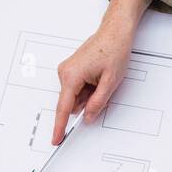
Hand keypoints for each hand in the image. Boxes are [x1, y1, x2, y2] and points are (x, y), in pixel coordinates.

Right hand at [53, 0, 150, 141]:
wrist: (115, 32)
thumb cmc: (114, 50)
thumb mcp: (110, 82)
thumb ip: (98, 103)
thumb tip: (88, 117)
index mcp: (72, 75)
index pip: (64, 108)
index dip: (60, 126)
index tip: (56, 139)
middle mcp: (65, 72)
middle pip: (72, 102)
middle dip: (87, 103)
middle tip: (104, 89)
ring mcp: (66, 70)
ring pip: (76, 96)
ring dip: (89, 95)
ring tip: (103, 79)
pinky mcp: (71, 69)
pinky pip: (77, 88)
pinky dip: (88, 88)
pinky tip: (98, 77)